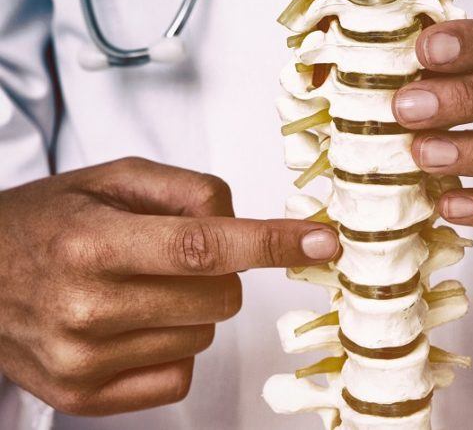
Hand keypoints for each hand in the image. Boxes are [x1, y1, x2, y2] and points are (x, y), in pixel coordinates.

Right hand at [0, 158, 339, 415]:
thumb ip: (188, 189)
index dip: (273, 243)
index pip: (205, 247)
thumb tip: (248, 221)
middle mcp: (86, 307)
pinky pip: (179, 375)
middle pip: (221, 297)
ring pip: (205, 335)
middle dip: (223, 271)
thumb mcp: (113, 178)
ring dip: (194, 306)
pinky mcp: (83, 396)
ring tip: (143, 285)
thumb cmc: (48, 221)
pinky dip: (175, 345)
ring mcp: (84, 361)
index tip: (322, 241)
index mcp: (93, 242)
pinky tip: (137, 322)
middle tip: (180, 255)